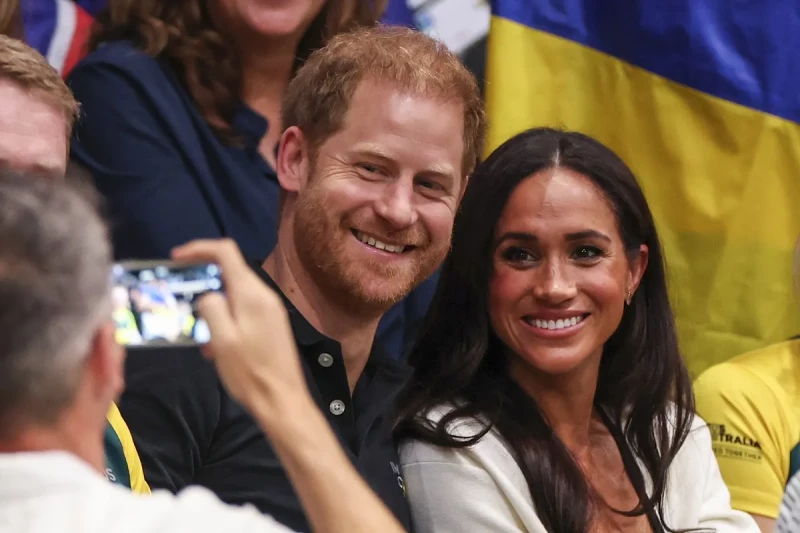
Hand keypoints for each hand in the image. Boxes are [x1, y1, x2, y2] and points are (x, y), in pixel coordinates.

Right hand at [171, 239, 306, 409]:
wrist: (282, 401)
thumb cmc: (250, 372)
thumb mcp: (222, 341)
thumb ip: (212, 309)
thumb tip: (207, 294)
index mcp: (252, 294)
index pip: (226, 252)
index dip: (199, 248)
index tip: (176, 258)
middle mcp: (265, 296)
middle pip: (231, 271)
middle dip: (204, 280)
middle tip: (181, 297)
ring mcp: (271, 311)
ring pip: (235, 294)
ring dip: (213, 306)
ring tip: (198, 333)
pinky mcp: (273, 325)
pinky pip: (244, 311)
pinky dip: (226, 320)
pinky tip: (216, 347)